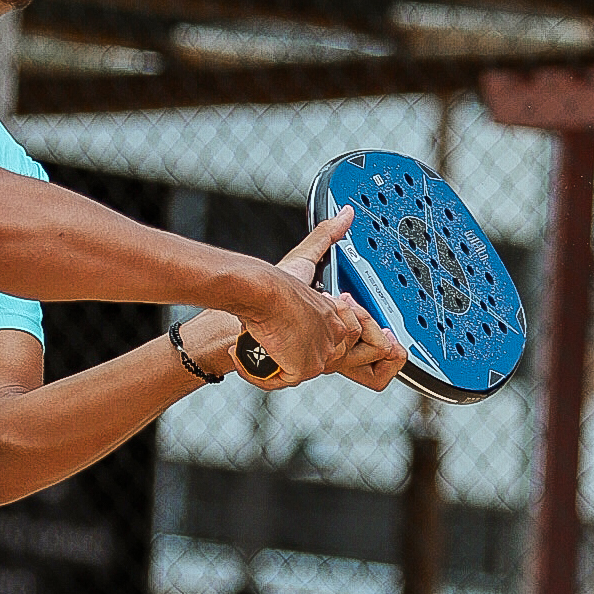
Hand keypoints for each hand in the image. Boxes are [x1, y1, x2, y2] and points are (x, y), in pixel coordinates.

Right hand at [206, 210, 369, 390]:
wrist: (259, 290)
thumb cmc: (276, 279)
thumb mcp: (305, 257)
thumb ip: (327, 236)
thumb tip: (347, 213)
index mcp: (334, 313)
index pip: (338, 335)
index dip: (308, 334)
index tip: (284, 325)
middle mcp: (332, 335)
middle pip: (318, 356)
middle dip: (293, 350)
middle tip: (270, 335)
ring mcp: (321, 354)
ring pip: (299, 370)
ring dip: (274, 360)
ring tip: (258, 340)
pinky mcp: (304, 369)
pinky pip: (280, 380)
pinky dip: (259, 371)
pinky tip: (247, 353)